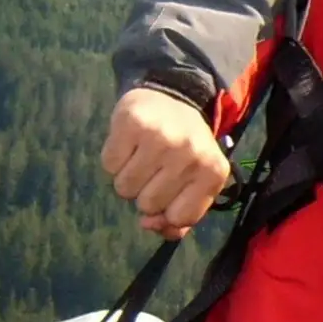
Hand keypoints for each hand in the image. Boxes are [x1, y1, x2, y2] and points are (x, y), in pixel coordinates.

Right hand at [101, 86, 229, 238]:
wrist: (171, 97)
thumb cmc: (184, 148)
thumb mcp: (194, 182)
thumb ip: (179, 217)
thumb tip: (149, 225)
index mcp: (213, 173)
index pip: (180, 218)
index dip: (168, 211)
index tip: (172, 190)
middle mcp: (191, 154)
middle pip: (148, 205)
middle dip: (146, 192)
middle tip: (156, 167)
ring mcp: (162, 137)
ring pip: (125, 188)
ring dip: (128, 177)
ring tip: (142, 156)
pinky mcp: (133, 122)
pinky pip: (109, 165)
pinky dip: (114, 159)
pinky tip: (130, 144)